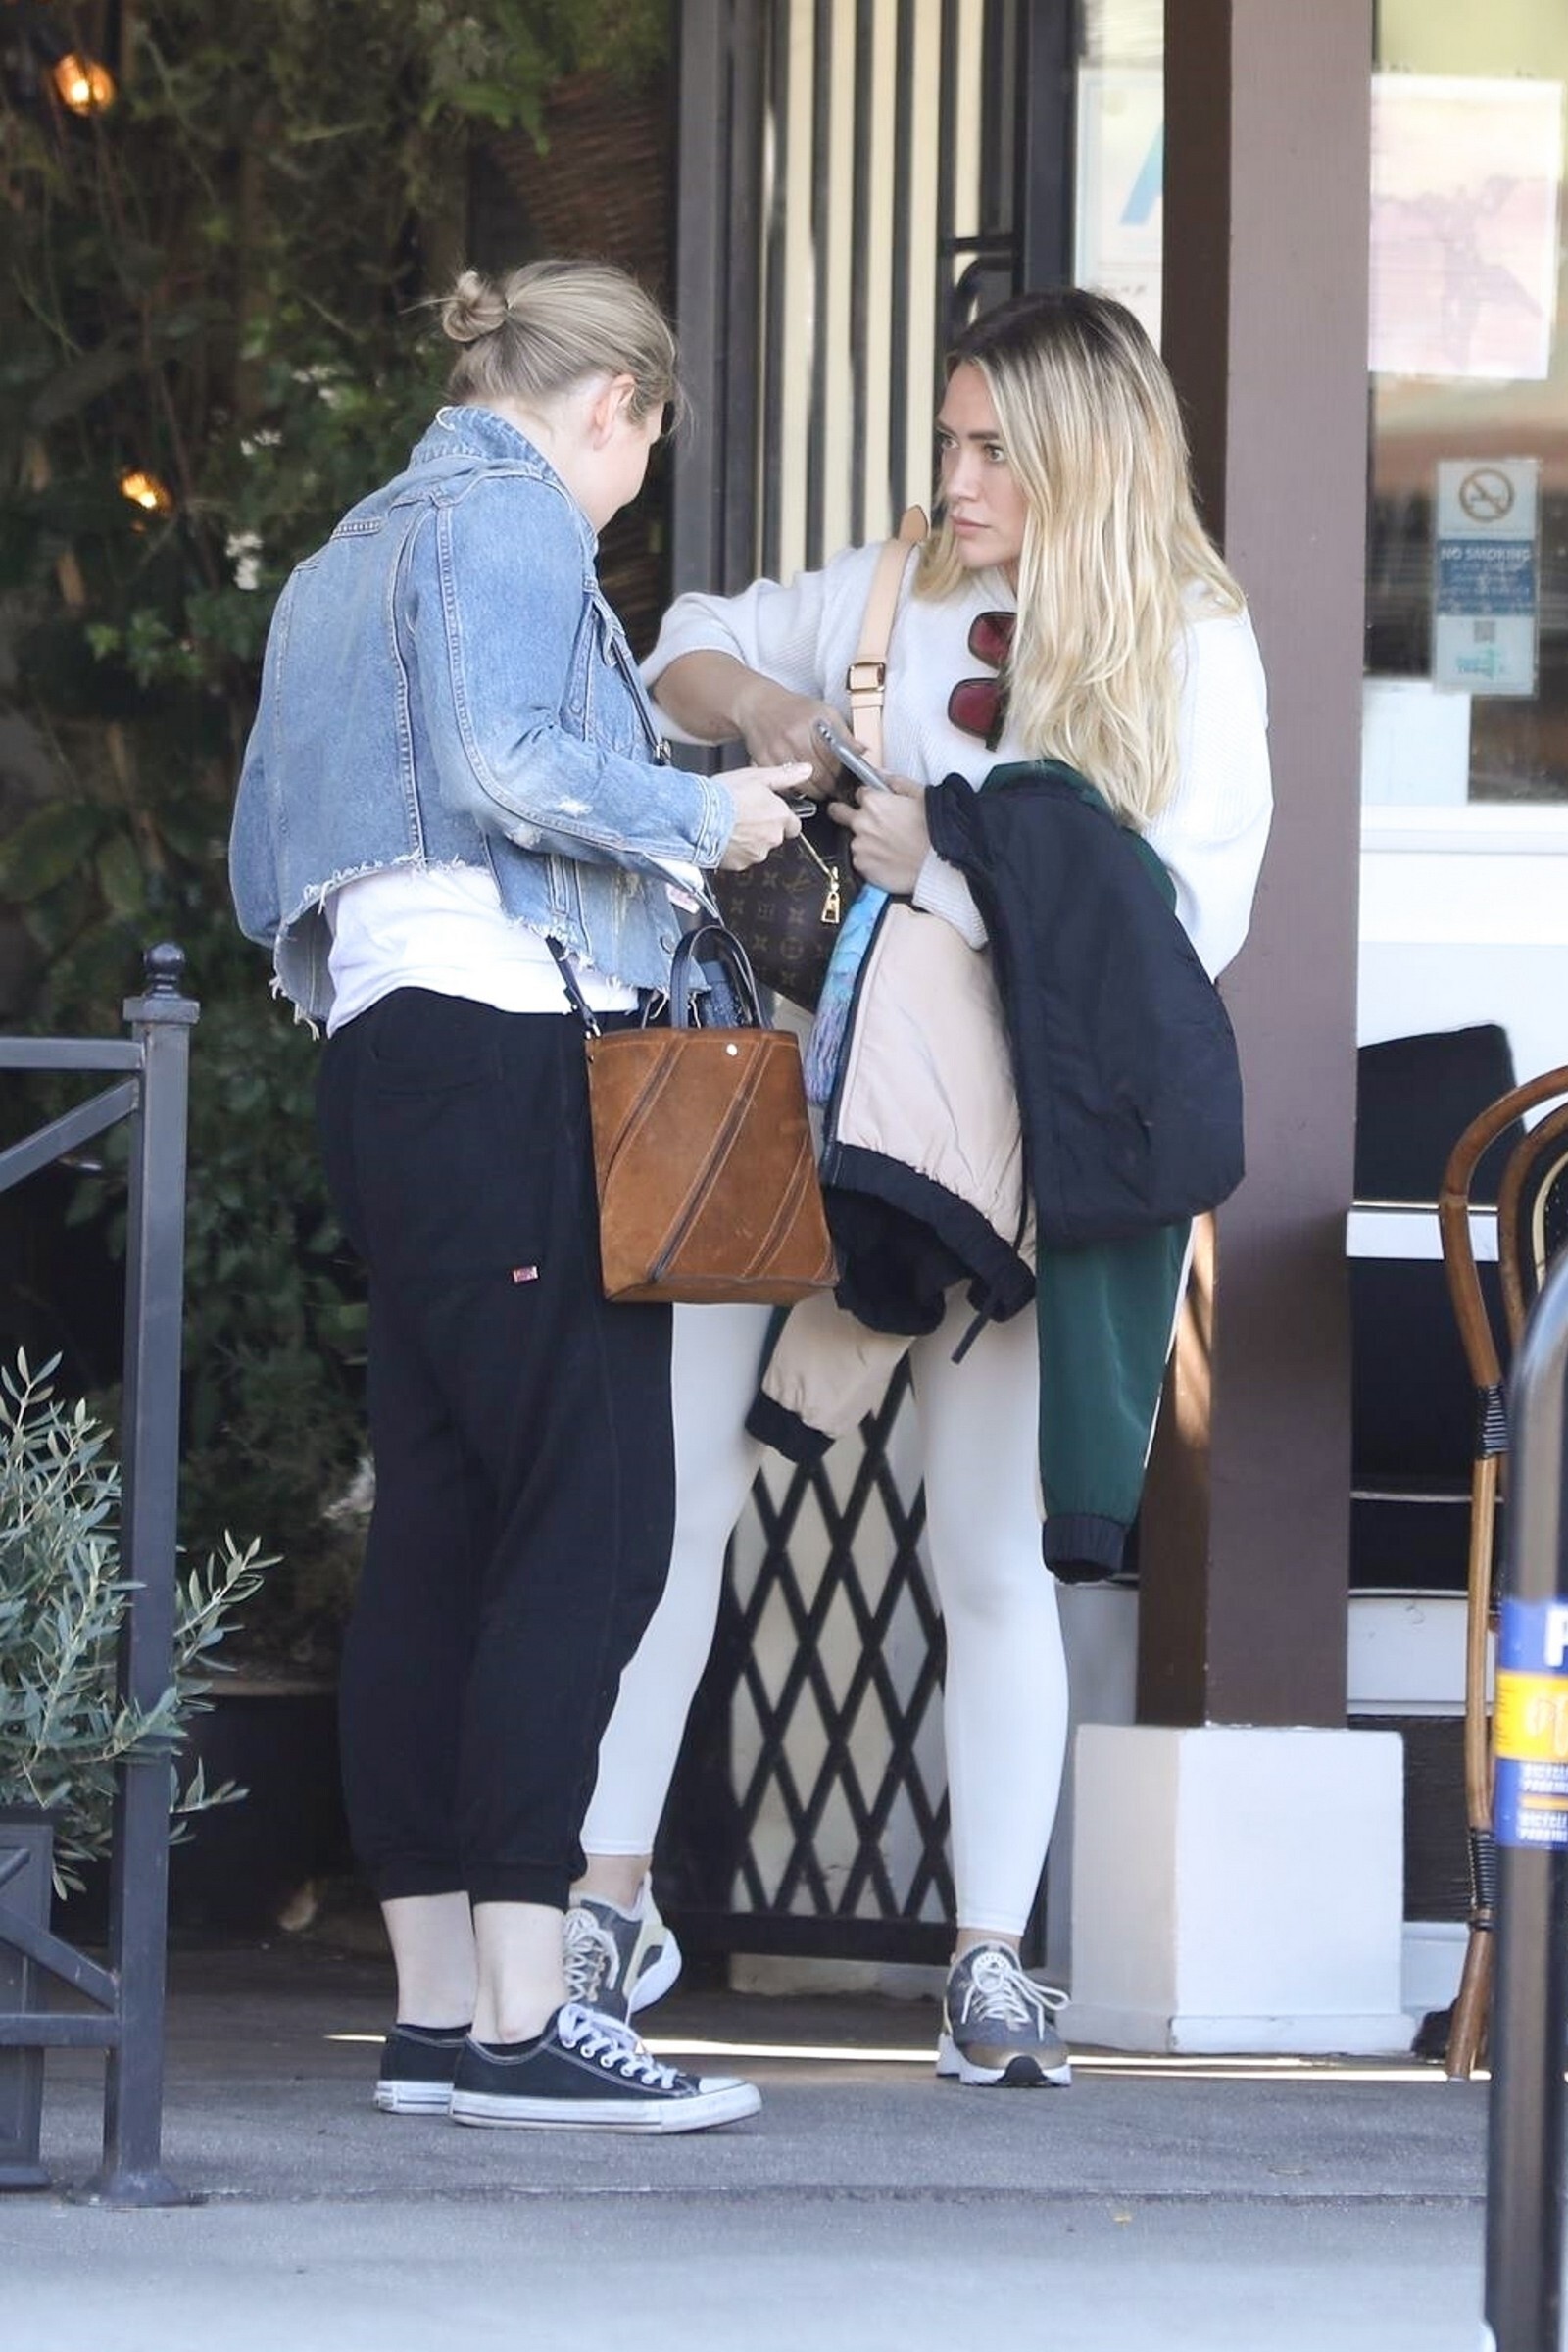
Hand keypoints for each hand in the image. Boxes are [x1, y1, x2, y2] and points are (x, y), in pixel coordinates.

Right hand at [716, 762, 809, 871]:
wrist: (697, 816)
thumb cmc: (725, 795)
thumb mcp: (757, 777)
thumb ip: (785, 776)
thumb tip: (806, 770)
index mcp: (780, 817)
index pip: (793, 825)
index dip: (782, 818)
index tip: (769, 812)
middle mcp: (772, 838)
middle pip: (774, 836)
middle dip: (763, 829)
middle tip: (744, 815)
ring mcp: (756, 853)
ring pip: (757, 848)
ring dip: (748, 840)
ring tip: (732, 825)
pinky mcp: (740, 864)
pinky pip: (741, 858)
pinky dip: (734, 850)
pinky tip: (723, 837)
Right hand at [731, 677, 851, 792]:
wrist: (758, 705)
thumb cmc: (793, 709)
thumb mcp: (824, 712)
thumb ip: (844, 733)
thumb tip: (862, 751)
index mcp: (811, 724)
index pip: (833, 759)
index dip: (842, 773)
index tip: (846, 779)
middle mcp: (793, 738)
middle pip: (819, 775)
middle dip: (830, 786)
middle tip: (834, 787)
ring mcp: (776, 752)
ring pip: (803, 784)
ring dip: (816, 791)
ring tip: (821, 787)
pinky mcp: (764, 762)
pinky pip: (785, 786)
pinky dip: (796, 790)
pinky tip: (801, 783)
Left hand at [825, 772, 928, 894]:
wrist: (942, 864)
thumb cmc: (936, 829)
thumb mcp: (921, 795)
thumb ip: (896, 782)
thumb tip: (882, 774)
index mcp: (873, 802)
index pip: (860, 793)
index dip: (870, 799)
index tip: (877, 806)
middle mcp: (861, 823)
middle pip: (839, 813)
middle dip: (844, 813)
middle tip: (864, 822)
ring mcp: (859, 847)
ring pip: (854, 839)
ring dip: (865, 841)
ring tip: (889, 848)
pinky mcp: (863, 868)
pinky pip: (861, 861)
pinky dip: (871, 861)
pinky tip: (889, 861)